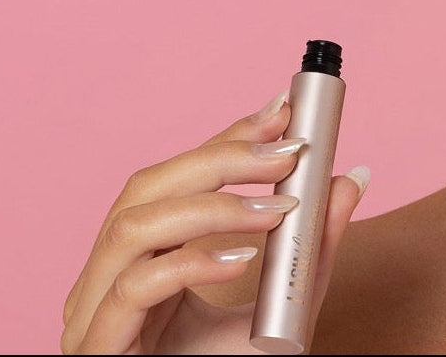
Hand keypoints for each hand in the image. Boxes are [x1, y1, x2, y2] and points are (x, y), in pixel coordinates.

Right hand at [61, 91, 368, 354]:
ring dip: (210, 204)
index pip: (172, 178)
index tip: (282, 111)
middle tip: (288, 151)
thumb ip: (312, 248)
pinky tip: (244, 257)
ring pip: (132, 224)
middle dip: (218, 157)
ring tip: (277, 207)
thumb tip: (351, 178)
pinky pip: (137, 285)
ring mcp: (94, 313)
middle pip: (143, 186)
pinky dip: (192, 260)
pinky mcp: (99, 348)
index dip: (224, 137)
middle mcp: (105, 279)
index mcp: (138, 259)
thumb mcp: (282, 308)